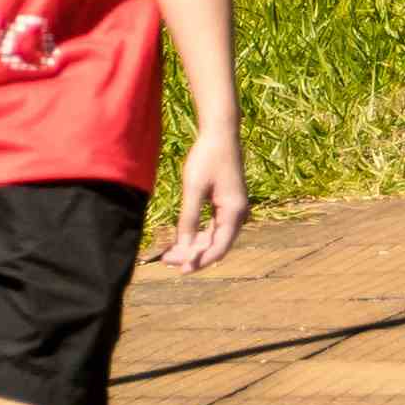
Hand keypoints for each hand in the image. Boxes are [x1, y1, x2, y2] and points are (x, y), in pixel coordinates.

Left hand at [159, 131, 251, 273]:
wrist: (220, 133)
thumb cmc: (207, 157)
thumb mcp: (194, 188)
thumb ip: (189, 218)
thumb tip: (183, 246)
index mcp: (234, 213)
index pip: (218, 248)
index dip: (199, 262)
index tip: (181, 270)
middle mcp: (238, 215)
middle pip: (215, 245)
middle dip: (192, 255)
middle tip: (166, 261)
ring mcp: (233, 210)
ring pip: (213, 238)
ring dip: (193, 247)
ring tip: (170, 253)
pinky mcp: (226, 204)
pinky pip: (213, 227)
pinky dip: (197, 235)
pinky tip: (181, 239)